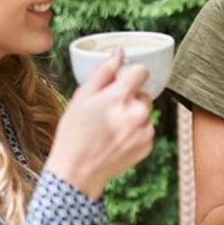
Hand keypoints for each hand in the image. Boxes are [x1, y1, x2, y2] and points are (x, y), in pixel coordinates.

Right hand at [45, 50, 153, 199]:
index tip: (123, 82)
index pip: (141, 71)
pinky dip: (135, 131)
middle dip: (129, 98)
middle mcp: (138, 113)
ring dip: (133, 115)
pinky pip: (146, 129)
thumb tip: (119, 53)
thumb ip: (104, 72)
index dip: (131, 75)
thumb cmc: (74, 133)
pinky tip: (117, 139)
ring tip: (110, 128)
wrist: (78, 171)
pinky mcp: (149, 145)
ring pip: (145, 112)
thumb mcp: (82, 97)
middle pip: (143, 93)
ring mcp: (145, 130)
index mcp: (120, 97)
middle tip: (107, 111)